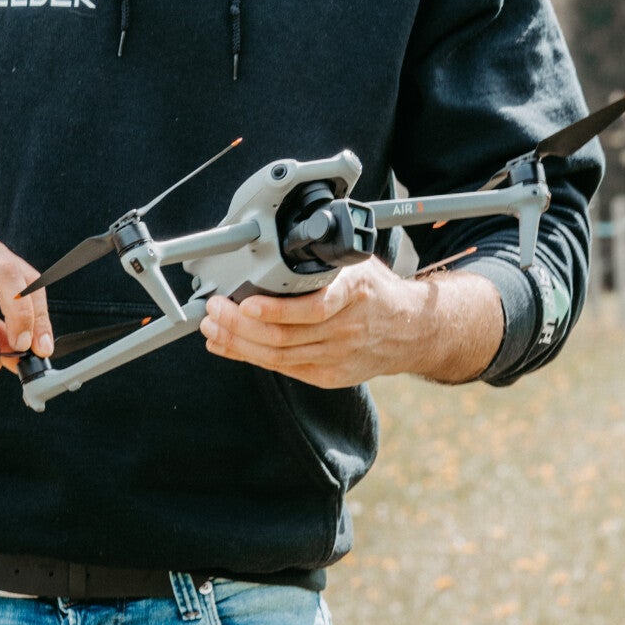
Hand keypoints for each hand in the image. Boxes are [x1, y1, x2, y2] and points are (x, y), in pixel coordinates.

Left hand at [200, 257, 503, 387]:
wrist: (412, 330)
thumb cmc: (376, 292)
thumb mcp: (356, 264)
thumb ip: (322, 261)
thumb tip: (276, 249)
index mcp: (354, 293)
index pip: (313, 308)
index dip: (275, 310)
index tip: (245, 303)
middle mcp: (346, 328)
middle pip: (284, 335)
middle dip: (239, 325)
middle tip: (213, 311)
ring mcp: (337, 355)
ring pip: (278, 355)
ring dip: (237, 342)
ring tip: (212, 327)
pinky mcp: (329, 375)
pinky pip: (283, 368)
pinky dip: (250, 357)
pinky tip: (228, 346)